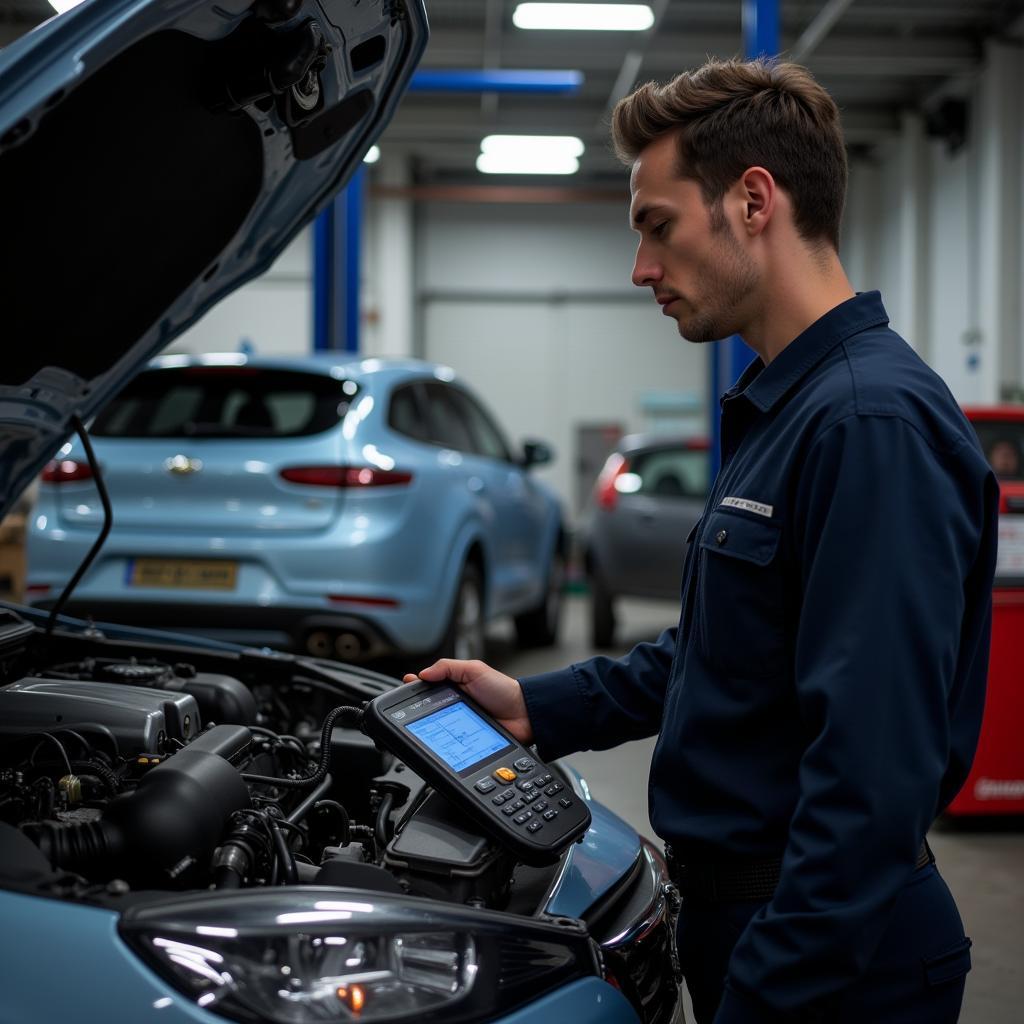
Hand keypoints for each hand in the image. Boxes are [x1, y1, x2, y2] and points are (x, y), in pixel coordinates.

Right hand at [402, 659, 533, 744]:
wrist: (524, 715)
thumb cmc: (503, 690)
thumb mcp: (475, 670)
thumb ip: (449, 667)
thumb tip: (424, 673)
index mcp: (454, 686)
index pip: (429, 687)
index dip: (416, 688)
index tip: (406, 686)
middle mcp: (454, 705)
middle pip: (428, 708)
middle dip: (417, 709)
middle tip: (408, 709)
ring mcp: (458, 723)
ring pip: (436, 726)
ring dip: (428, 726)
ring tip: (418, 725)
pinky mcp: (464, 740)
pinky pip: (448, 742)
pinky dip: (442, 741)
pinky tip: (436, 740)